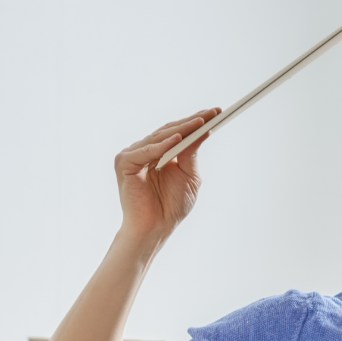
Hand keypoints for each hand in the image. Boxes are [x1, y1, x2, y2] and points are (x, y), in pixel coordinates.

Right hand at [115, 109, 219, 243]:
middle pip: (170, 131)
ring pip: (159, 137)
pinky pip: (145, 151)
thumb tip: (203, 131)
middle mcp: (145, 150)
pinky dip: (161, 145)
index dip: (196, 122)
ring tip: (200, 122)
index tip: (216, 113)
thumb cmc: (171, 206)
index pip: (178, 132)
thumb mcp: (189, 176)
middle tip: (212, 114)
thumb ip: (192, 154)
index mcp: (160, 152)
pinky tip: (177, 139)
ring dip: (181, 129)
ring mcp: (133, 155)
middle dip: (192, 122)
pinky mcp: (124, 163)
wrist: (156, 227)